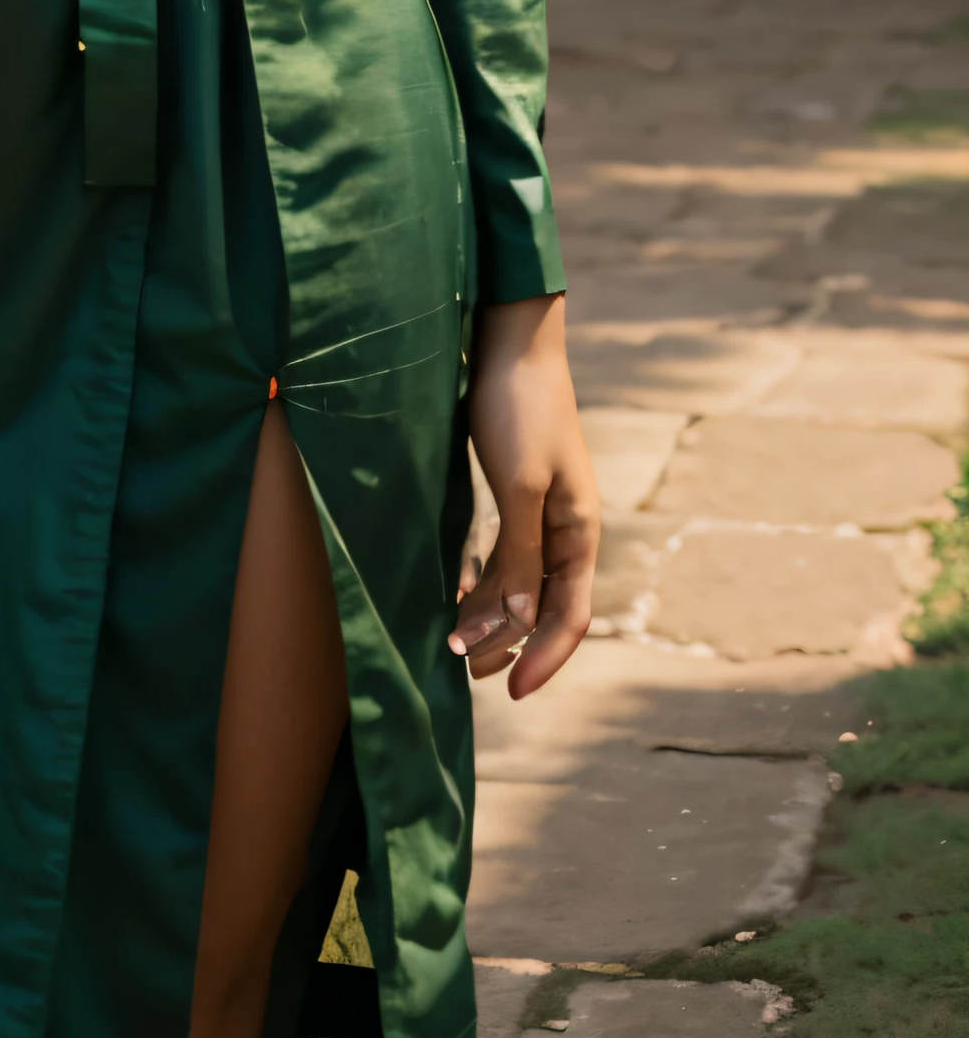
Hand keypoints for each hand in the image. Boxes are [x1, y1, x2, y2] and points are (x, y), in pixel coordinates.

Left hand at [450, 294, 597, 699]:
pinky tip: (459, 590)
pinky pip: (504, 552)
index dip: (543, 658)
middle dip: (508, 642)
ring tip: (457, 644)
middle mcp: (565, 529)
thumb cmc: (520, 411)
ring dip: (492, 614)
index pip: (568, 616)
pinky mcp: (513, 492)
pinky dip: (483, 577)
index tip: (510, 693)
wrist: (509, 344)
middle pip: (542, 605)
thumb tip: (517, 620)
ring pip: (520, 582)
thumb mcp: (522, 487)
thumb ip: (520, 555)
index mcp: (579, 532)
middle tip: (465, 671)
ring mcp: (540, 510)